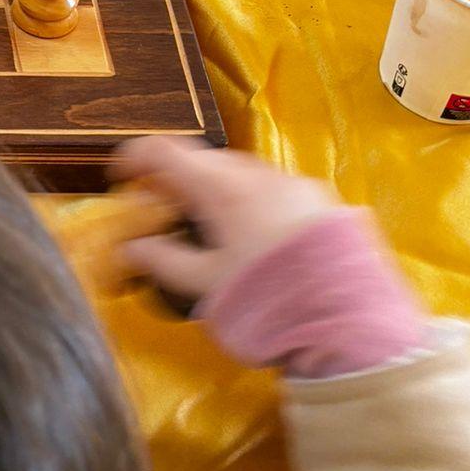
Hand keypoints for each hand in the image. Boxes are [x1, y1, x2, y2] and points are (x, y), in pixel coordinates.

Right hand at [116, 137, 338, 308]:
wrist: (348, 319)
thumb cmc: (268, 298)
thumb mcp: (206, 284)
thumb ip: (163, 261)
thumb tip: (129, 249)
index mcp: (221, 188)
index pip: (165, 151)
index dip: (136, 157)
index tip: (121, 175)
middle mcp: (257, 174)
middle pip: (204, 160)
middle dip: (177, 177)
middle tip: (161, 207)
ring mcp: (293, 183)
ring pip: (241, 172)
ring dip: (216, 187)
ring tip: (208, 223)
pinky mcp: (321, 200)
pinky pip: (274, 187)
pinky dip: (251, 199)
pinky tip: (253, 233)